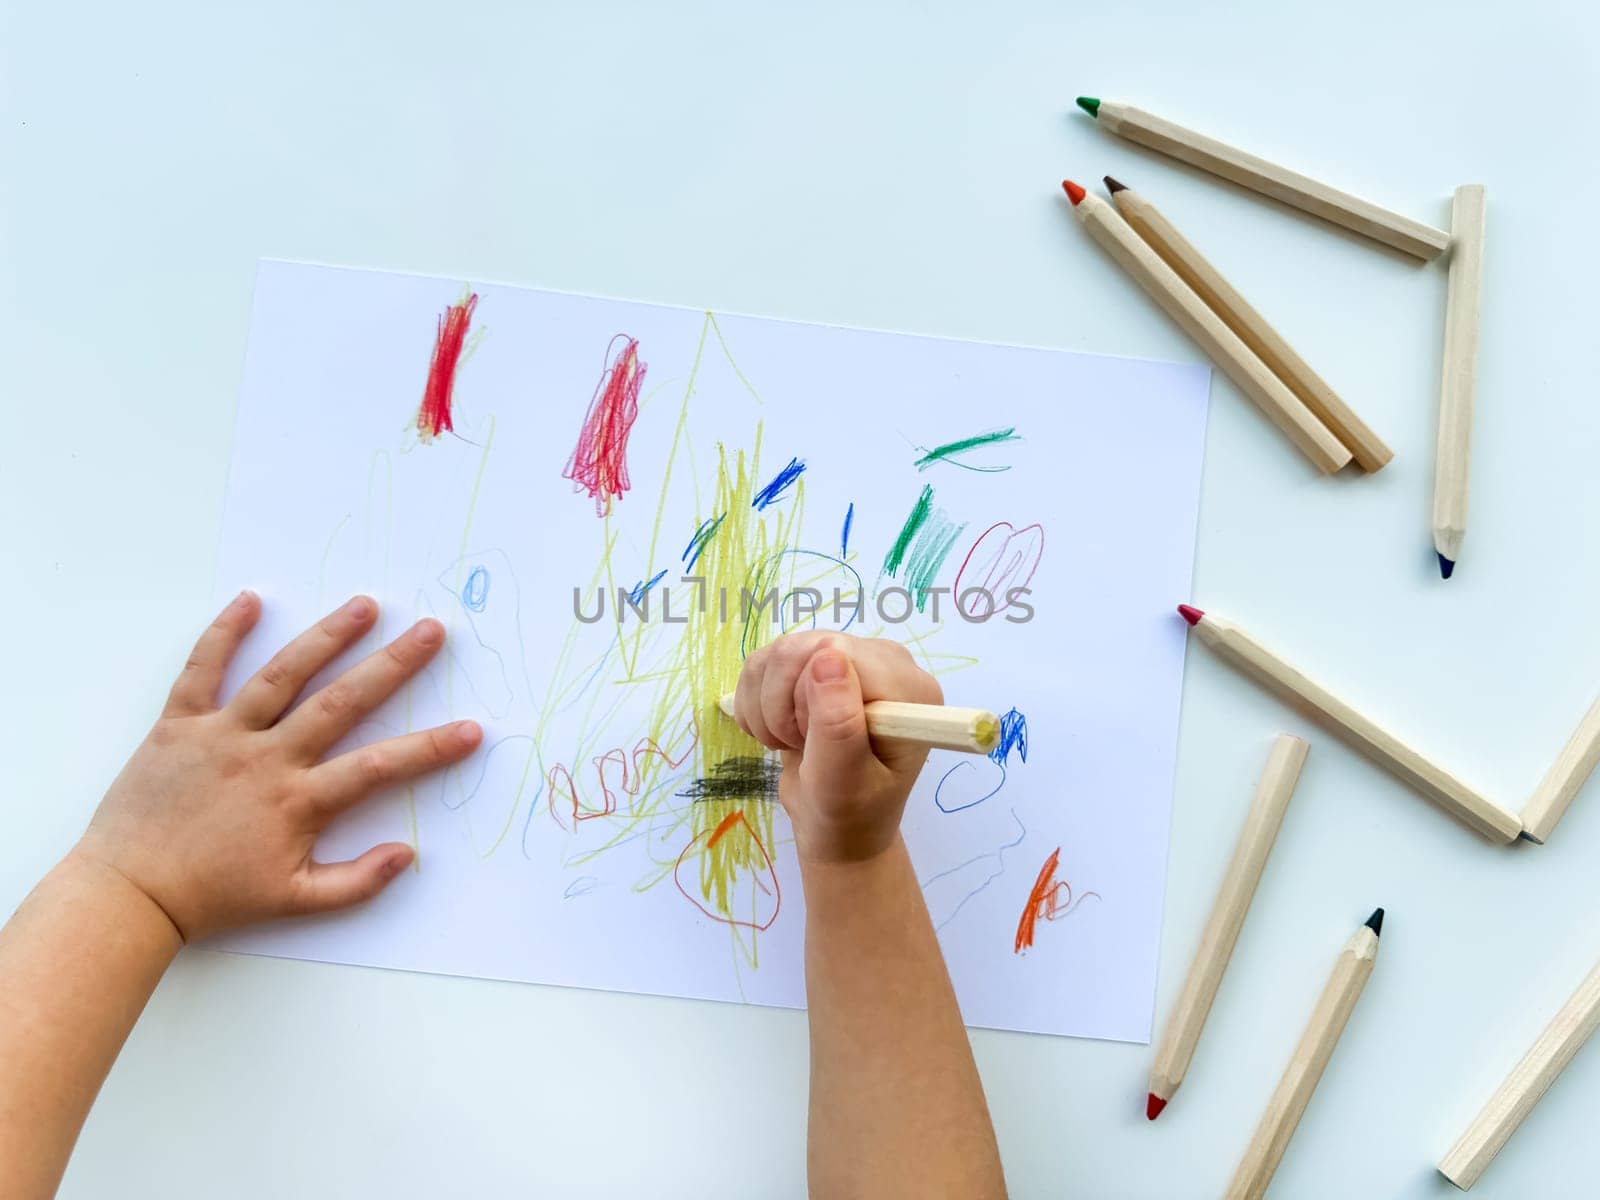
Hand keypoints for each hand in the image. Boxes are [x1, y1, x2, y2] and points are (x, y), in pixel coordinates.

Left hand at [72, 592, 481, 941]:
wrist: (128, 894)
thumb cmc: (213, 898)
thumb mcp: (293, 902)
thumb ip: (356, 882)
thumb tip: (407, 854)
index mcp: (298, 801)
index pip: (379, 767)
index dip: (430, 749)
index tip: (472, 729)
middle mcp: (266, 758)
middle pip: (341, 702)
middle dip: (392, 665)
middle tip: (431, 632)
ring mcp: (222, 735)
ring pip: (282, 675)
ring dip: (326, 637)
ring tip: (364, 605)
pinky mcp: (178, 724)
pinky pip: (202, 670)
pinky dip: (223, 633)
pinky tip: (251, 600)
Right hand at [731, 632, 941, 863]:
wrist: (837, 827)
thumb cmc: (850, 813)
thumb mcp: (844, 781)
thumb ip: (838, 724)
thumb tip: (827, 658)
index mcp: (909, 689)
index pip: (839, 652)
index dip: (806, 695)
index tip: (811, 739)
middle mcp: (887, 663)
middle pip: (804, 647)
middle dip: (782, 704)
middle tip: (799, 745)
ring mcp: (850, 660)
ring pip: (778, 653)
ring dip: (767, 707)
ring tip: (792, 742)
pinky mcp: (816, 664)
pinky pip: (764, 662)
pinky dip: (755, 702)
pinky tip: (779, 732)